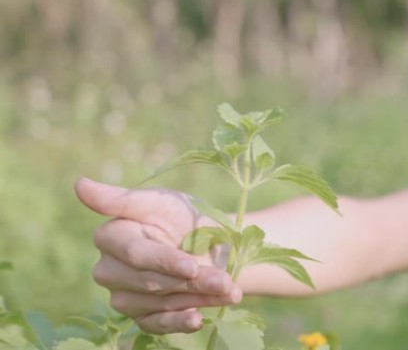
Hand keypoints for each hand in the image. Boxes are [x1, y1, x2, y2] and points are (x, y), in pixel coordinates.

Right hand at [74, 178, 242, 333]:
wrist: (209, 243)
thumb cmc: (181, 218)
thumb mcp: (161, 202)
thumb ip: (122, 198)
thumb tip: (79, 184)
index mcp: (111, 237)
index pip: (135, 255)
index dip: (165, 261)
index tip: (191, 265)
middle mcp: (109, 270)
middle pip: (149, 282)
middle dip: (190, 280)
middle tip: (223, 279)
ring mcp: (123, 296)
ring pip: (159, 302)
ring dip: (196, 298)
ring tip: (228, 290)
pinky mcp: (140, 316)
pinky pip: (156, 325)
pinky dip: (179, 323)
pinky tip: (197, 319)